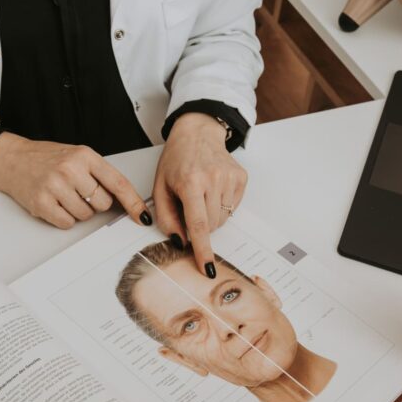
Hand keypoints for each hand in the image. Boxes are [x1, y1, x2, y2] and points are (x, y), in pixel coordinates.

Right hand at [0, 132, 150, 228]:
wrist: (12, 159)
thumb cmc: (47, 158)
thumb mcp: (77, 156)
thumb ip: (99, 174)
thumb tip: (125, 200)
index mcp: (85, 156)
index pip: (118, 183)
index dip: (133, 202)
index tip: (142, 216)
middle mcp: (71, 169)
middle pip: (103, 204)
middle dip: (95, 202)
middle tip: (78, 191)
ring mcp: (55, 186)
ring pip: (85, 215)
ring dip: (78, 211)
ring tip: (63, 195)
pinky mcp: (42, 202)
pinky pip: (67, 223)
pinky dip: (64, 218)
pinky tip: (55, 203)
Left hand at [153, 113, 247, 276]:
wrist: (197, 133)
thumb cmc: (176, 160)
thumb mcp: (160, 187)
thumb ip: (166, 217)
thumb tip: (180, 241)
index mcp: (190, 181)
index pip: (198, 224)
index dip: (202, 249)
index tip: (207, 268)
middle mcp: (213, 179)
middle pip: (211, 225)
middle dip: (200, 227)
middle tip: (190, 207)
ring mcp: (230, 178)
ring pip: (223, 219)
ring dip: (211, 217)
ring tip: (201, 195)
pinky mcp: (241, 177)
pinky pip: (233, 208)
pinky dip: (222, 206)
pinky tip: (213, 190)